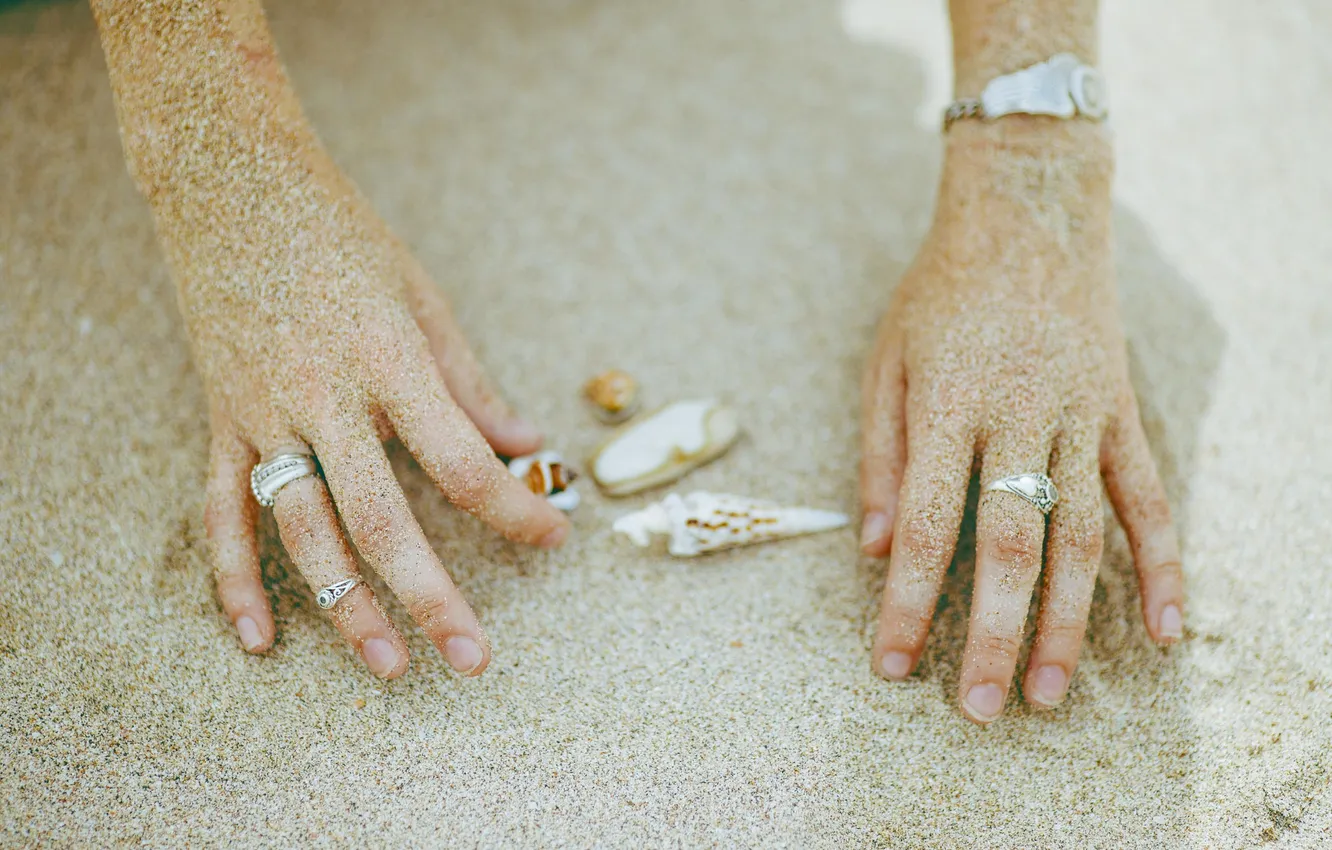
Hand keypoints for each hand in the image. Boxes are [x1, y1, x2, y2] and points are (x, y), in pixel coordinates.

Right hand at [180, 147, 569, 678]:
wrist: (228, 182)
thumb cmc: (340, 233)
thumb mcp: (422, 295)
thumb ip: (469, 381)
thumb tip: (525, 443)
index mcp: (387, 358)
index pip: (460, 459)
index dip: (513, 508)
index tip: (553, 539)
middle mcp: (323, 395)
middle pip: (381, 518)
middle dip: (431, 595)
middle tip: (472, 659)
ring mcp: (264, 412)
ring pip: (303, 530)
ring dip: (345, 605)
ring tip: (387, 665)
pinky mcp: (222, 420)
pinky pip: (222, 513)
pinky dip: (232, 579)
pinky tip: (261, 639)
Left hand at [858, 122, 1182, 722]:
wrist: (1029, 210)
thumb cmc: (940, 290)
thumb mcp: (886, 358)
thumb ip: (882, 453)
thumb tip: (876, 545)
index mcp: (948, 402)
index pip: (926, 522)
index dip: (904, 599)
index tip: (889, 660)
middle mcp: (1019, 415)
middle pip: (1007, 544)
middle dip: (989, 632)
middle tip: (977, 708)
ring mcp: (1080, 415)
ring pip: (1079, 535)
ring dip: (1066, 620)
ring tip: (1045, 692)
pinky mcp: (1122, 412)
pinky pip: (1148, 498)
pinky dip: (1162, 564)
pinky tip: (1166, 629)